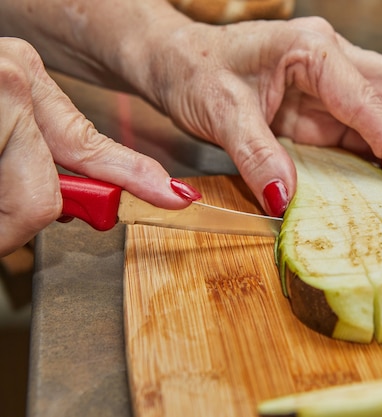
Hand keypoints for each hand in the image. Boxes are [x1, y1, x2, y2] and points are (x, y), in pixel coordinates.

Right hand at [0, 38, 195, 255]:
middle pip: (43, 202)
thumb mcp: (0, 112)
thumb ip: (38, 151)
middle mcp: (8, 82)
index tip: (174, 198)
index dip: (135, 179)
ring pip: (16, 208)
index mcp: (22, 79)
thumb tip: (68, 203)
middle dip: (16, 224)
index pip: (91, 148)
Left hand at [129, 16, 381, 215]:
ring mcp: (334, 86)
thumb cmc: (196, 71)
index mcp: (313, 49)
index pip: (373, 95)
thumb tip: (286, 198)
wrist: (178, 63)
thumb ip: (255, 154)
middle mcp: (334, 61)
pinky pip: (370, 133)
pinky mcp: (327, 110)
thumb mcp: (220, 112)